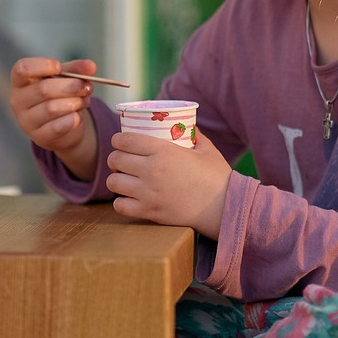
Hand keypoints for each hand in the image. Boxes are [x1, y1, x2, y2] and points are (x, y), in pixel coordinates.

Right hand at [10, 56, 99, 179]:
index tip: (59, 67)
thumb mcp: (66, 79)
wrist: (63, 128)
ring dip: (74, 103)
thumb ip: (76, 69)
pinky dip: (71, 120)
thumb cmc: (59, 96)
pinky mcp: (39, 137)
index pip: (22, 69)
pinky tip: (77, 116)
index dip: (42, 65)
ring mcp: (27, 121)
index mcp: (21, 81)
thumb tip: (90, 66)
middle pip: (43, 89)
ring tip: (84, 101)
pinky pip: (57, 127)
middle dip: (70, 86)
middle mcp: (18, 101)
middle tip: (86, 87)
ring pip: (52, 108)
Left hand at [105, 130, 230, 237]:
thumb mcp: (206, 149)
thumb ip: (194, 135)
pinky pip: (120, 205)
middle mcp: (151, 170)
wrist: (223, 208)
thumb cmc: (217, 177)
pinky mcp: (149, 211)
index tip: (118, 141)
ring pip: (113, 182)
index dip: (117, 139)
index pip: (126, 140)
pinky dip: (121, 202)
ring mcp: (148, 192)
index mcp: (163, 151)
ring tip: (123, 179)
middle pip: (115, 160)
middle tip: (121, 161)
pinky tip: (128, 198)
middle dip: (114, 158)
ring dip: (115, 179)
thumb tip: (187, 126)